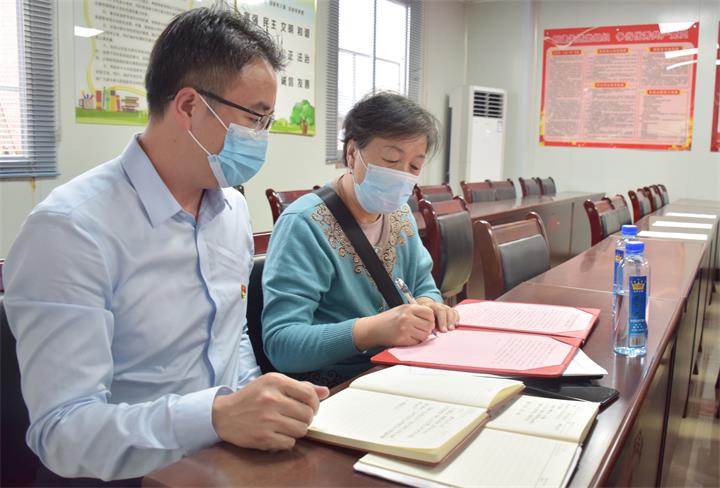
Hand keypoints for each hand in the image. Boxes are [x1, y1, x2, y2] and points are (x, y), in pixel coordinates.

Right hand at [212, 373, 329, 450]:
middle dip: (306, 418)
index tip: (310, 407)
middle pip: (307, 414)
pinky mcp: (262, 437)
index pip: (309, 394)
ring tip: (287, 425)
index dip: (315, 403)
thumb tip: (325, 392)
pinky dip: (287, 440)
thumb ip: (300, 387)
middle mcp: (271, 399)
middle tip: (297, 417)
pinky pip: (290, 443)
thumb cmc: (252, 398)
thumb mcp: (273, 384)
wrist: (223, 415)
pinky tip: (278, 433)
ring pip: (301, 429)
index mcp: (275, 381)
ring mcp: (266, 419)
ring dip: (298, 430)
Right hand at [352, 304, 434, 349]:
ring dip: (421, 336)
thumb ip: (417, 313)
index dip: (431, 319)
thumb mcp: (402, 309)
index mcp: (408, 308)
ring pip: (424, 335)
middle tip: (420, 329)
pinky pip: (416, 342)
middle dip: (427, 329)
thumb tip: (433, 321)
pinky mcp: (402, 339)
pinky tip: (407, 337)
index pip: (429, 313)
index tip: (427, 322)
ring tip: (413, 333)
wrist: (374, 328)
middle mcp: (407, 317)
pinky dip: (414, 341)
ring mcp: (405, 329)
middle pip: (429, 325)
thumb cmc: (389, 319)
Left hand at [416, 297, 458, 332]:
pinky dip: (456, 319)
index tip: (442, 329)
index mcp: (431, 306)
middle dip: (448, 321)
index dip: (441, 320)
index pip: (439, 310)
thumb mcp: (422, 319)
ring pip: (451, 311)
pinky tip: (455, 325)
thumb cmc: (423, 318)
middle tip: (447, 330)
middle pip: (446, 310)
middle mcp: (439, 305)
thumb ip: (427, 324)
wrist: (424, 311)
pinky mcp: (450, 310)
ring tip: (451, 329)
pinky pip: (455, 313)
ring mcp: (445, 307)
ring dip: (452, 321)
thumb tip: (432, 332)